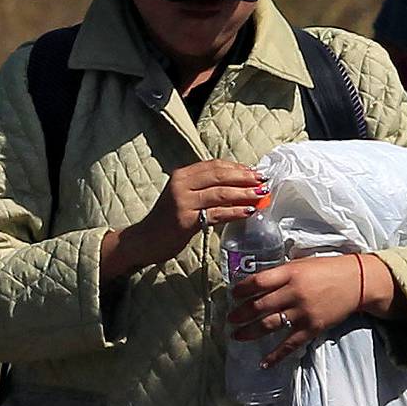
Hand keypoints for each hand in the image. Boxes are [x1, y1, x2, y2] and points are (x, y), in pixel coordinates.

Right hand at [102, 162, 265, 281]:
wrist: (143, 240)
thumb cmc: (166, 220)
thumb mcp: (181, 196)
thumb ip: (202, 188)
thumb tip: (236, 185)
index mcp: (181, 175)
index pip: (214, 165)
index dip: (236, 167)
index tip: (254, 171)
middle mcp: (181, 185)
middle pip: (219, 176)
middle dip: (244, 178)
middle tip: (263, 181)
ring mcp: (183, 202)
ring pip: (220, 193)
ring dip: (244, 193)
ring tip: (261, 195)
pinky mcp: (186, 221)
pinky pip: (217, 214)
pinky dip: (235, 212)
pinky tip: (248, 212)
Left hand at [228, 254, 370, 367]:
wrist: (356, 282)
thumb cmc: (326, 270)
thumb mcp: (300, 265)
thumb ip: (279, 274)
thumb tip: (254, 284)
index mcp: (290, 273)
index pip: (258, 282)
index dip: (242, 290)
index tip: (233, 294)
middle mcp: (294, 293)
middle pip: (259, 306)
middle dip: (241, 314)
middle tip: (230, 319)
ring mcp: (303, 312)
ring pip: (269, 325)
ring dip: (249, 332)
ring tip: (237, 336)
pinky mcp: (312, 328)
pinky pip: (289, 345)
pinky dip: (275, 356)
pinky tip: (263, 363)